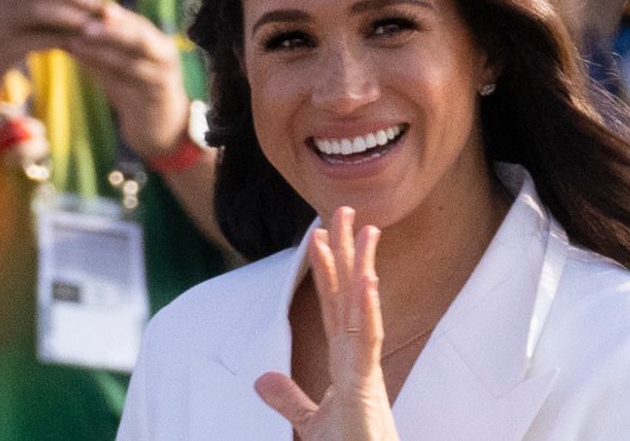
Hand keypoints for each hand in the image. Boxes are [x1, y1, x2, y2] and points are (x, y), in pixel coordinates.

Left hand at [67, 1, 189, 158]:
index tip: (88, 3)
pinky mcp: (154, 101)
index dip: (114, 13)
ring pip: (131, 63)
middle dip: (112, 30)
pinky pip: (127, 86)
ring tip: (75, 42)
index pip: (136, 23)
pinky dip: (105, 76)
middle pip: (140, 38)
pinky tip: (85, 67)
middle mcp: (165, 57)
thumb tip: (66, 22)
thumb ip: (103, 46)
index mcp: (158, 43)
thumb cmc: (137, 89)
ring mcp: (162, 79)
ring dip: (103, 52)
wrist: (160, 125)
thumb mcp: (123, 64)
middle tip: (84, 23)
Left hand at [255, 207, 398, 440]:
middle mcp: (357, 355)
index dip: (327, 270)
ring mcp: (364, 367)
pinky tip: (367, 279)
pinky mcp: (367, 384)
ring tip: (367, 229)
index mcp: (344, 359)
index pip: (332, 304)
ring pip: (363, 307)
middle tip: (345, 210)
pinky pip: (369, 339)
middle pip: (349, 294)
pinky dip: (368, 308)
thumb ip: (288, 398)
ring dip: (363, 266)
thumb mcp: (311, 421)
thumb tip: (261, 378)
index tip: (320, 235)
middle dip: (347, 252)